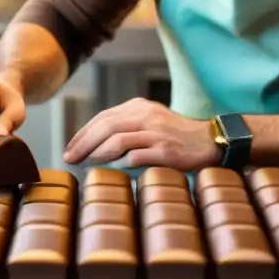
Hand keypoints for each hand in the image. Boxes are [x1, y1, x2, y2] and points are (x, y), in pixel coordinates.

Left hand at [62, 98, 222, 170]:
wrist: (209, 141)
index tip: (70, 148)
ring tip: (86, 164)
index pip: (103, 117)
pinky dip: (120, 163)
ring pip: (117, 140)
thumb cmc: (176, 135)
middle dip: (83, 143)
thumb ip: (126, 126)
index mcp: (139, 107)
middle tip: (69, 158)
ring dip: (97, 153)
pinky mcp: (166, 150)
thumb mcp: (150, 121)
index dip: (83, 133)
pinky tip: (111, 171)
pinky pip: (136, 156)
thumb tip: (95, 144)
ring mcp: (156, 133)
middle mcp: (146, 116)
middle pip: (106, 126)